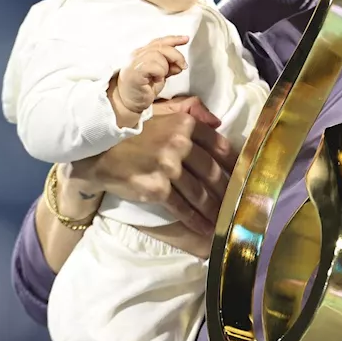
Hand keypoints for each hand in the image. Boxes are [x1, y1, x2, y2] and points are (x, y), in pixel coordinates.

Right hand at [68, 95, 234, 236]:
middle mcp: (179, 144)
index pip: (220, 147)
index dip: (234, 165)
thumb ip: (189, 112)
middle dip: (228, 193)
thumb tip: (217, 121)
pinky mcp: (156, 189)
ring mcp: (168, 167)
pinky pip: (182, 207)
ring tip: (226, 221)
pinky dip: (196, 220)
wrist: (97, 151)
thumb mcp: (160, 112)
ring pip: (200, 193)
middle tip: (240, 206)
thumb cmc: (130, 131)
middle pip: (213, 173)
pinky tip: (206, 228)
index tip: (244, 178)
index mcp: (184, 124)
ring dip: (215, 210)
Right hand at [112, 35, 188, 117]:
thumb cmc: (141, 89)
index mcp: (143, 53)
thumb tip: (180, 64)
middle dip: (176, 56)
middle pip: (161, 46)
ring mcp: (135, 62)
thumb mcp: (160, 76)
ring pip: (158, 55)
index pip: (159, 41)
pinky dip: (159, 73)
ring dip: (165, 67)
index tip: (185, 39)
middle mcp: (138, 54)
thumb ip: (169, 68)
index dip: (174, 39)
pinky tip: (155, 79)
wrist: (126, 103)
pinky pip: (153, 66)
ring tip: (160, 77)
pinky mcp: (135, 71)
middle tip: (182, 66)